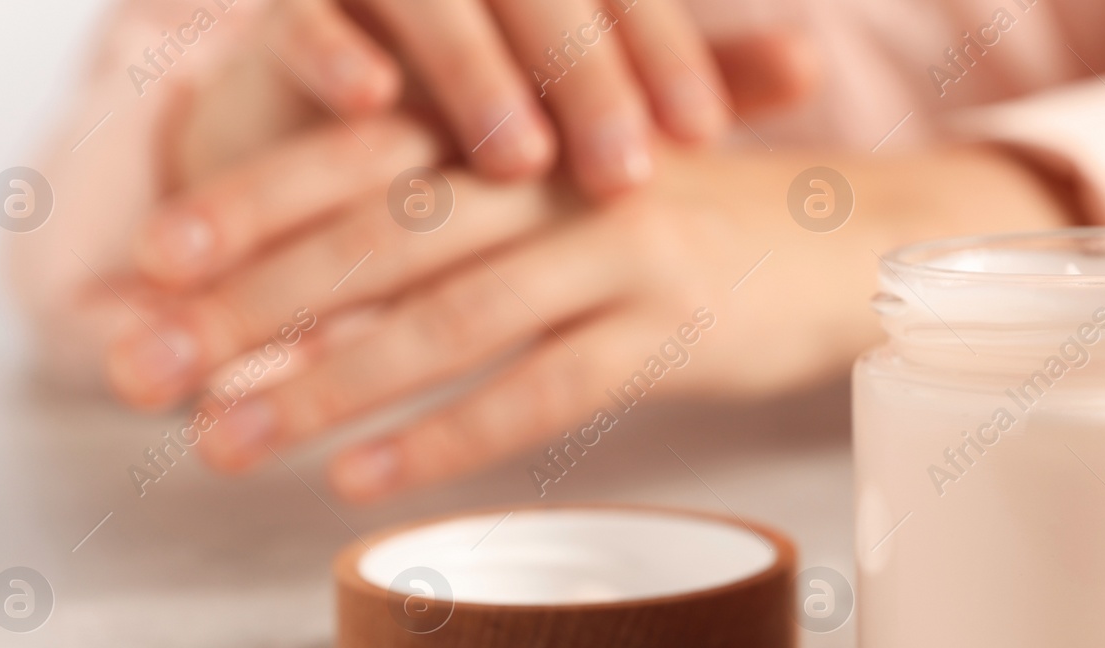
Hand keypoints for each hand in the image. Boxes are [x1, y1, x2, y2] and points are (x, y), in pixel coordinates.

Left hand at [106, 141, 1072, 501]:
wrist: (849, 237)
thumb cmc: (681, 224)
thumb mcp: (566, 200)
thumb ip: (458, 234)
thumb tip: (312, 312)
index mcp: (524, 133)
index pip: (364, 154)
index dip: (257, 202)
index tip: (156, 263)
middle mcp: (560, 178)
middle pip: (382, 236)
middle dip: (251, 301)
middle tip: (144, 364)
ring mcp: (619, 252)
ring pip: (449, 317)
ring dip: (325, 383)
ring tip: (222, 440)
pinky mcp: (673, 330)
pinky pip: (544, 391)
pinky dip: (447, 436)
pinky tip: (361, 478)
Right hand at [259, 0, 734, 196]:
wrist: (340, 128)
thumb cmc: (498, 116)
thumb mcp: (595, 99)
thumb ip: (691, 73)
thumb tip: (813, 61)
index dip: (664, 50)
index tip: (703, 130)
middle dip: (584, 76)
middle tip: (624, 173)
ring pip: (428, 0)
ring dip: (473, 71)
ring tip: (516, 161)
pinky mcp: (291, 11)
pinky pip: (306, 20)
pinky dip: (334, 55)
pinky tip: (373, 106)